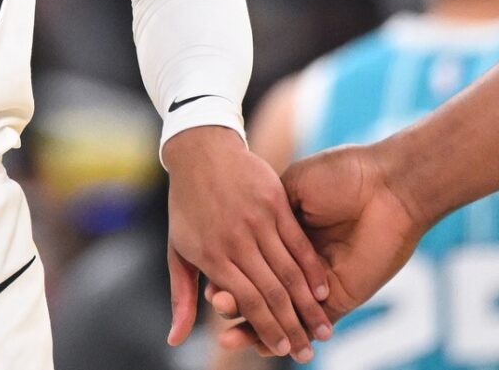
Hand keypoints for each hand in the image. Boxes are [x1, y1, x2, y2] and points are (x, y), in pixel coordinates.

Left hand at [165, 126, 333, 361]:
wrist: (202, 150)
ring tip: (322, 329)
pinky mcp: (276, 201)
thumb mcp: (178, 251)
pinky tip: (323, 290)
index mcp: (213, 256)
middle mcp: (237, 240)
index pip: (246, 301)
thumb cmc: (186, 204)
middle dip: (292, 327)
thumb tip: (175, 340)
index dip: (266, 329)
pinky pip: (298, 241)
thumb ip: (182, 296)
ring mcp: (258, 219)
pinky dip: (312, 268)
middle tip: (307, 352)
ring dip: (308, 305)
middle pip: (271, 292)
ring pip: (289, 270)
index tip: (281, 350)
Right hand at [213, 143, 425, 356]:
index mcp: (288, 234)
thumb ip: (269, 211)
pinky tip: (256, 342)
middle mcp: (300, 264)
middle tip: (217, 305)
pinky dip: (282, 337)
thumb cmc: (342, 175)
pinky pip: (307, 325)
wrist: (386, 184)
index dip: (228, 276)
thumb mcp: (294, 187)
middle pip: (261, 294)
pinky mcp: (339, 299)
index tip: (208, 284)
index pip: (251, 264)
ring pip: (280, 316)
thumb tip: (237, 235)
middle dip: (235, 304)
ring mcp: (318, 284)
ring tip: (227, 336)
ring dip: (252, 328)